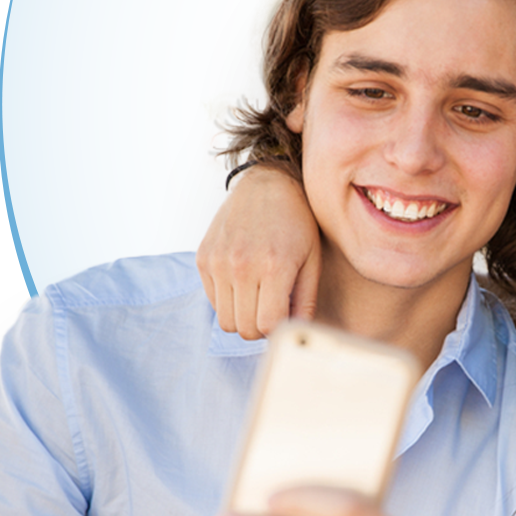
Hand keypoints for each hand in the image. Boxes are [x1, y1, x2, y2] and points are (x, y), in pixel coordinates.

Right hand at [196, 166, 320, 337]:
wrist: (268, 183)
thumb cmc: (297, 221)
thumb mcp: (313, 260)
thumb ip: (306, 301)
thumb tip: (298, 332)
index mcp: (274, 266)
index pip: (267, 326)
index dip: (278, 330)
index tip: (284, 317)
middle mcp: (241, 265)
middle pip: (244, 329)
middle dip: (260, 327)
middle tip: (272, 308)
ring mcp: (218, 261)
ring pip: (225, 321)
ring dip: (242, 316)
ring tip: (258, 296)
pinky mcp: (203, 257)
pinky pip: (212, 301)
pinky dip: (227, 300)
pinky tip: (243, 281)